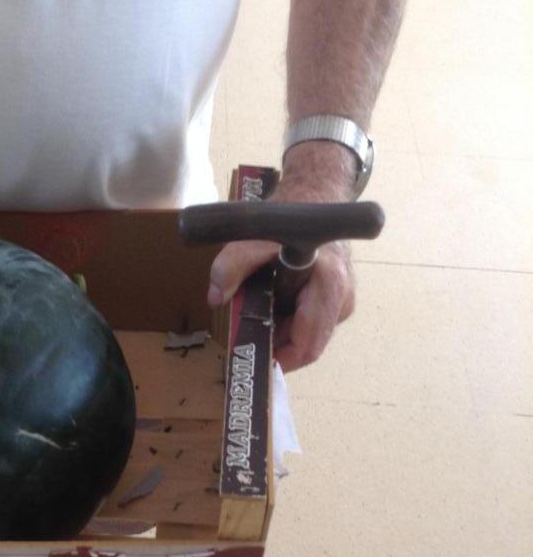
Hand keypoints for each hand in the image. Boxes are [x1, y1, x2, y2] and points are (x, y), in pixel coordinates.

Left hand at [207, 145, 357, 371]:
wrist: (314, 197)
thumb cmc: (289, 216)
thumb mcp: (253, 237)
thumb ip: (231, 265)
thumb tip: (215, 297)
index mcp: (330, 288)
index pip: (308, 346)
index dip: (279, 359)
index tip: (251, 357)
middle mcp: (342, 301)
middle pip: (305, 346)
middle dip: (274, 346)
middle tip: (245, 336)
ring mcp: (340, 303)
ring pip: (305, 338)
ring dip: (278, 334)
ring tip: (254, 317)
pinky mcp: (333, 302)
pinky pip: (306, 325)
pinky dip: (284, 323)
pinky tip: (268, 308)